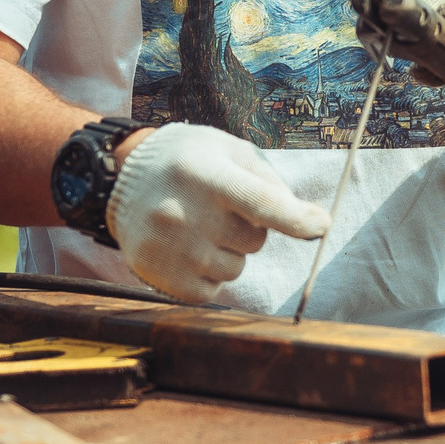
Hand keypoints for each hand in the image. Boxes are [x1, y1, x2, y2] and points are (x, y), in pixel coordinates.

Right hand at [106, 122, 329, 303]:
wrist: (122, 175)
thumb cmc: (191, 160)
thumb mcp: (230, 151)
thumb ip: (269, 182)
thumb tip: (307, 221)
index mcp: (206, 175)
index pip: (261, 203)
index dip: (296, 219)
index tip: (322, 226)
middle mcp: (183, 211)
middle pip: (254, 241)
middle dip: (250, 228)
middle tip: (220, 209)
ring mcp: (166, 246)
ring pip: (234, 270)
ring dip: (228, 253)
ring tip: (200, 227)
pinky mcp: (154, 272)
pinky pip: (208, 291)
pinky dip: (207, 276)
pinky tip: (188, 249)